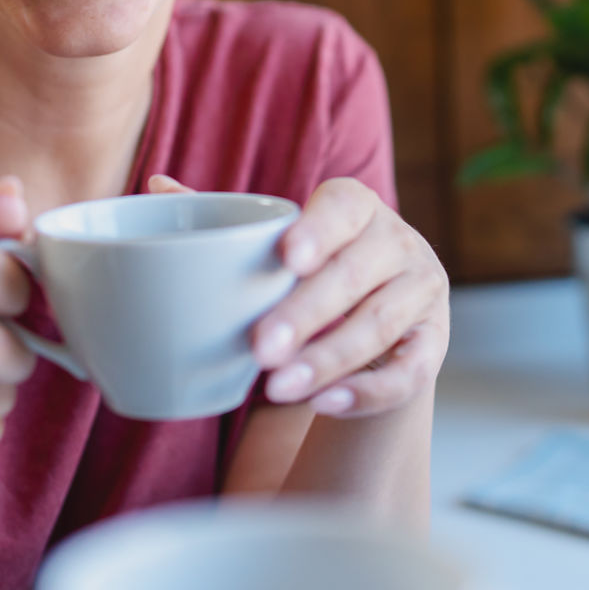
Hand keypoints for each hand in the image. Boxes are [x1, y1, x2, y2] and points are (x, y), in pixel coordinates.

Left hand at [147, 175, 447, 417]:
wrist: (383, 325)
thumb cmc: (318, 272)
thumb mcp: (282, 246)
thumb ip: (228, 219)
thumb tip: (156, 185)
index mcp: (359, 208)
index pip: (345, 207)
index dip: (318, 229)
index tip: (286, 257)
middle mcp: (400, 244)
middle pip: (355, 275)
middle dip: (306, 313)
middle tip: (259, 346)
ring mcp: (422, 295)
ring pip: (378, 327)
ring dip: (326, 359)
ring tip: (276, 388)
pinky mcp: (432, 346)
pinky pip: (406, 373)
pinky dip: (365, 392)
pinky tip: (323, 404)